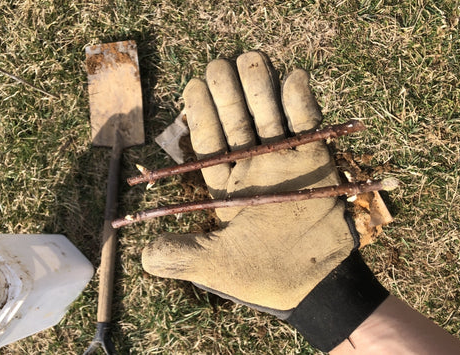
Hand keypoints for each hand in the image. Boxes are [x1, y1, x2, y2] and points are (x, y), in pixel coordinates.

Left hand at [142, 51, 354, 311]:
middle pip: (237, 118)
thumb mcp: (215, 265)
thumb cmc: (264, 275)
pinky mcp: (316, 157)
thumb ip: (179, 255)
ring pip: (269, 112)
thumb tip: (141, 256)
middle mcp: (253, 166)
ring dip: (261, 85)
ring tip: (251, 60)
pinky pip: (308, 121)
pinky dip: (301, 98)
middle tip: (220, 66)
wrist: (318, 283)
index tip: (192, 86)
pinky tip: (293, 77)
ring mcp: (285, 159)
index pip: (209, 139)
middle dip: (228, 90)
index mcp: (225, 184)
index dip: (200, 112)